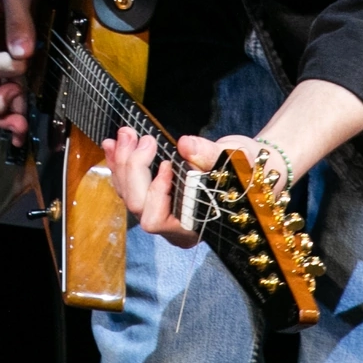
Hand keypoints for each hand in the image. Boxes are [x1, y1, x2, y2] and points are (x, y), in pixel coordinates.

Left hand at [106, 127, 271, 245]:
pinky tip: (113, 143)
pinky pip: (127, 182)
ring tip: (124, 134)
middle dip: (132, 168)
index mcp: (191, 228)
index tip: (168, 163)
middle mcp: (171, 225)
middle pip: (136, 205)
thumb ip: (210, 156)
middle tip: (136, 135)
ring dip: (122, 161)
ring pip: (127, 192)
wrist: (249, 168)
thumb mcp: (237, 163)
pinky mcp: (153, 194)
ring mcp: (160, 210)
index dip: (155, 193)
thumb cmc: (248, 173)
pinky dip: (119, 162)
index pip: (157, 219)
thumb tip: (185, 144)